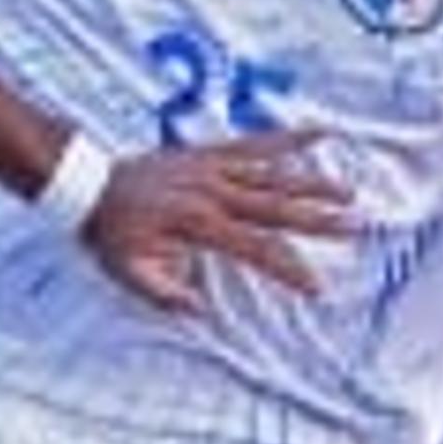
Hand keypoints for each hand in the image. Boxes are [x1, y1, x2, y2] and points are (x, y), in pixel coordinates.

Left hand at [83, 131, 351, 311]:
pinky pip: (256, 143)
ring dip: (312, 183)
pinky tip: (319, 133)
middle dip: (318, 219)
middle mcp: (212, 191)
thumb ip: (164, 293)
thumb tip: (199, 310)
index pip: (255, 248)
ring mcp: (214, 167)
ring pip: (273, 173)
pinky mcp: (211, 152)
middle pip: (276, 206)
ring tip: (348, 191)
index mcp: (198, 223)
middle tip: (354, 227)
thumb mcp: (129, 273)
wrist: (89, 185)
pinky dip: (288, 137)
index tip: (315, 286)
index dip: (288, 268)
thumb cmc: (110, 233)